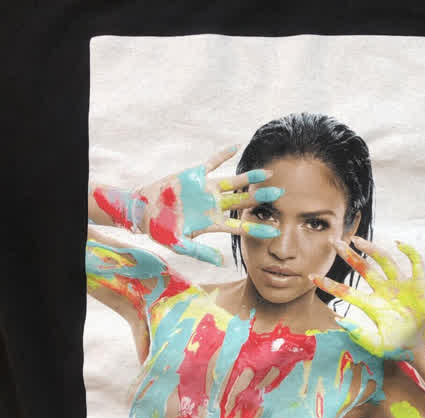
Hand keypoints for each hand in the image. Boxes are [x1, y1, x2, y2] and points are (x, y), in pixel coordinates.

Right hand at [136, 146, 284, 265]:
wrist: (144, 212)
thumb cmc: (162, 231)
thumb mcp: (181, 245)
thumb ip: (202, 253)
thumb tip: (222, 263)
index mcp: (213, 223)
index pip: (240, 226)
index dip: (258, 227)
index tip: (276, 228)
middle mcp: (214, 205)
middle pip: (242, 201)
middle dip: (261, 198)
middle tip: (281, 195)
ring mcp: (206, 189)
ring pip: (233, 182)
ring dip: (249, 178)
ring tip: (267, 174)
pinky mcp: (195, 175)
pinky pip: (212, 163)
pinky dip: (222, 155)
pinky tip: (236, 147)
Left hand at [308, 236, 424, 359]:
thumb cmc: (401, 348)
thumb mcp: (376, 344)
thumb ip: (358, 333)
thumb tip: (337, 319)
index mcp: (371, 305)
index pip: (346, 291)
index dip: (328, 284)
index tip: (311, 277)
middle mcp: (384, 292)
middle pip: (363, 268)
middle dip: (348, 255)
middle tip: (334, 242)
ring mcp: (401, 286)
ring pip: (384, 261)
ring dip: (371, 249)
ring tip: (357, 240)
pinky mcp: (419, 284)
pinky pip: (415, 262)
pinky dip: (409, 251)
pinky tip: (398, 244)